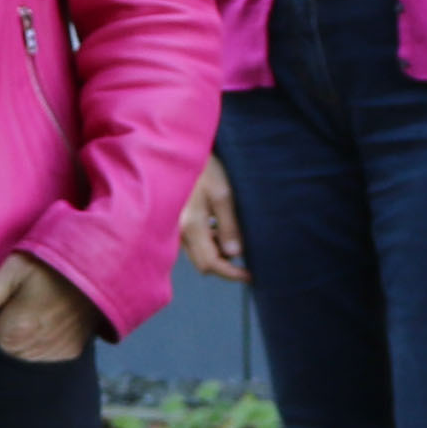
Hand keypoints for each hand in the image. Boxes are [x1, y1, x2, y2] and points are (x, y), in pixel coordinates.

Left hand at [0, 254, 99, 364]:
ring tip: (37, 309)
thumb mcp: (13, 271)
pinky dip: (42, 343)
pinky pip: (45, 355)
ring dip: (24, 339)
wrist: (101, 264)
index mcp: (15, 333)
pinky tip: (49, 320)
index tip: (0, 302)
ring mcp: (55, 354)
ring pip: (25, 354)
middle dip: (5, 331)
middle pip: (5, 351)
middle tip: (21, 302)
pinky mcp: (72, 352)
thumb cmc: (54, 263)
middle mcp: (34, 350)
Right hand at [179, 158, 246, 283]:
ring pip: (199, 254)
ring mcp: (176, 228)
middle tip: (247, 257)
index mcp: (191, 226)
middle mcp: (180, 232)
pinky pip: (194, 242)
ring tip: (235, 236)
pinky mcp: (177, 222)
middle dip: (225, 265)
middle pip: (203, 263)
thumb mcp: (223, 194)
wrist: (180, 152)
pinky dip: (209, 242)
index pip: (211, 263)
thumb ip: (229, 225)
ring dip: (217, 253)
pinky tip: (219, 226)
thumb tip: (235, 253)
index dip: (231, 273)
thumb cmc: (204, 169)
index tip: (250, 275)